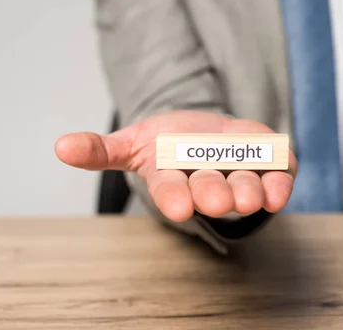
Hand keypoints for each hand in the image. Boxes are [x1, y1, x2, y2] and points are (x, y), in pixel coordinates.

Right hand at [55, 111, 296, 221]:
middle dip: (215, 195)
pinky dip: (281, 180)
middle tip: (220, 201)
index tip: (179, 206)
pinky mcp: (268, 164)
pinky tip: (280, 184)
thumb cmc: (170, 144)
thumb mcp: (134, 142)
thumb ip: (102, 149)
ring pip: (246, 186)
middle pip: (211, 190)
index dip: (175, 198)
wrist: (208, 135)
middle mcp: (208, 182)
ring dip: (251, 191)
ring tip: (251, 195)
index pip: (171, 191)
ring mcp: (240, 174)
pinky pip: (278, 175)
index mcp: (175, 179)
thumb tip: (61, 147)